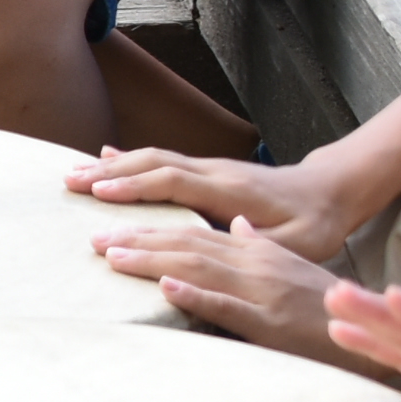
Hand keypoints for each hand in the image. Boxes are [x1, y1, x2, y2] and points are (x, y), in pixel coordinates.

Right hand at [72, 145, 361, 261]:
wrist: (330, 190)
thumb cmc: (316, 224)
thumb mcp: (301, 242)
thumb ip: (264, 241)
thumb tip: (227, 238)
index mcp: (233, 191)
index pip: (176, 182)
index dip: (138, 186)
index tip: (101, 193)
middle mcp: (216, 172)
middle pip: (155, 164)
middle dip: (111, 173)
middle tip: (70, 184)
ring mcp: (209, 168)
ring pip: (153, 158)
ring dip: (113, 166)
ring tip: (73, 175)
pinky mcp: (207, 171)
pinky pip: (161, 161)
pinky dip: (129, 160)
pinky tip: (104, 160)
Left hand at [96, 215, 348, 362]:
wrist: (373, 327)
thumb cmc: (327, 304)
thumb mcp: (292, 266)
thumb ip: (260, 246)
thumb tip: (238, 226)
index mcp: (255, 252)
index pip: (195, 231)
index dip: (152, 226)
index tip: (113, 225)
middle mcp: (254, 265)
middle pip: (187, 243)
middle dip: (138, 239)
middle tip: (94, 238)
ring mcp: (261, 292)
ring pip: (198, 268)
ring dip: (152, 261)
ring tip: (113, 256)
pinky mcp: (270, 323)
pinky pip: (227, 306)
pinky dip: (194, 295)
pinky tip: (165, 287)